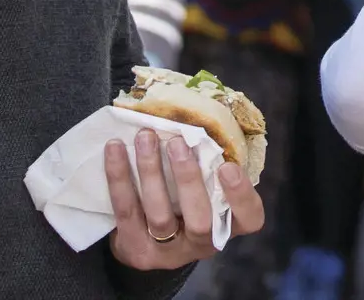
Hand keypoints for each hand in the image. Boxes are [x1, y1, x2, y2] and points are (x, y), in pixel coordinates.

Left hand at [106, 129, 259, 271]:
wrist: (145, 242)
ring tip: (145, 137)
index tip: (227, 166)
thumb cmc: (185, 202)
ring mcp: (167, 251)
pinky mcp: (134, 247)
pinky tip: (115, 148)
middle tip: (178, 141)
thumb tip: (207, 112)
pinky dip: (119, 177)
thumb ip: (212, 162)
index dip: (241, 195)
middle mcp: (200, 243)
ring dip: (151, 172)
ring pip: (160, 215)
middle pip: (200, 220)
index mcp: (227, 225)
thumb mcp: (207, 189)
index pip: (249, 218)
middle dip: (188, 179)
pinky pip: (126, 211)